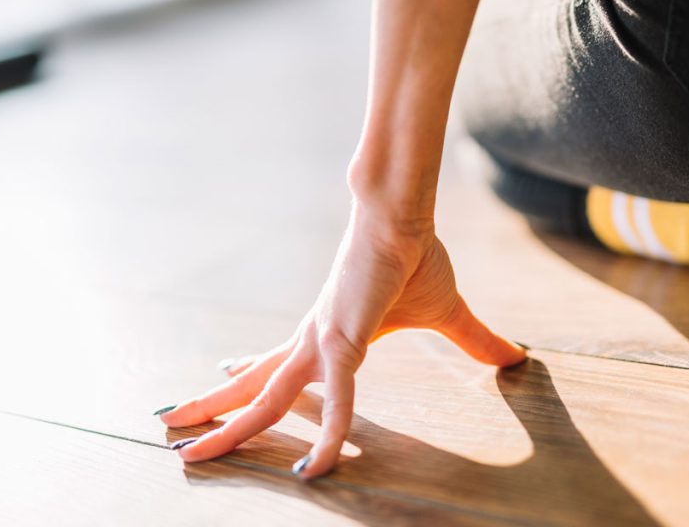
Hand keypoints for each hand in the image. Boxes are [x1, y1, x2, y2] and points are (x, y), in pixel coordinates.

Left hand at [157, 203, 525, 478]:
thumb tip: (516, 359)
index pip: (275, 361)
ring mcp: (319, 344)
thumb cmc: (417, 255)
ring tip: (184, 456)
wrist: (405, 215)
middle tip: (172, 431)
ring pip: (262, 400)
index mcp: (324, 330)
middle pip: (250, 385)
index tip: (220, 377)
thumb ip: (473, 342)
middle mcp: (310, 340)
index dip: (245, 374)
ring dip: (223, 430)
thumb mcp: (445, 313)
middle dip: (212, 412)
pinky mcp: (342, 344)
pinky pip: (334, 404)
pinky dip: (326, 439)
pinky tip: (312, 472)